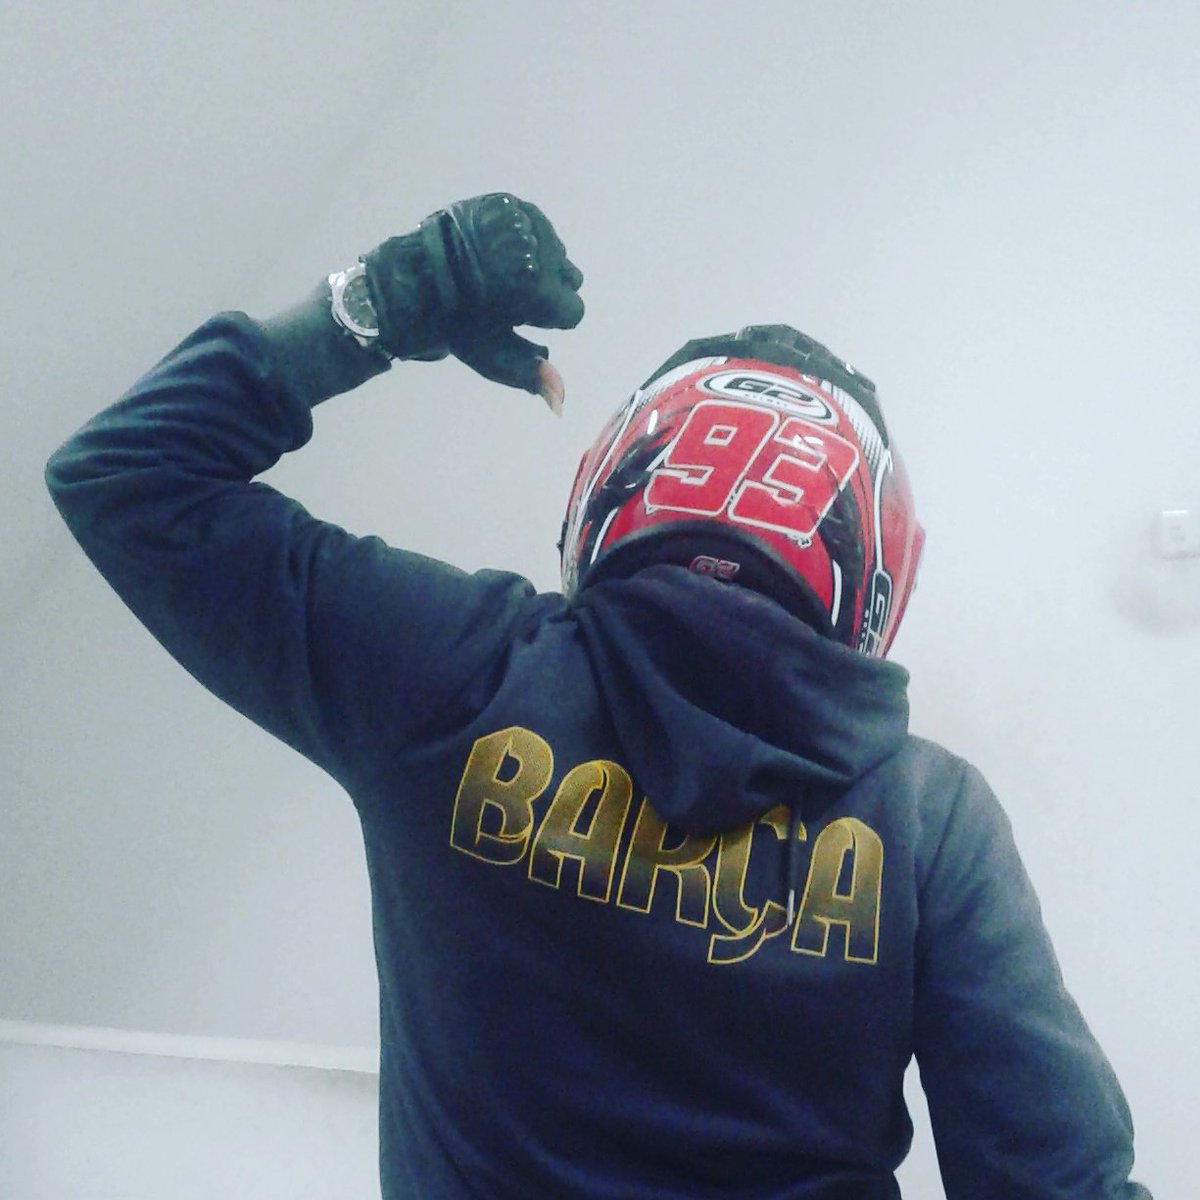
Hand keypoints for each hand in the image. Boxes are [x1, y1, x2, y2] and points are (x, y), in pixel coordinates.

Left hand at [363, 193, 583, 410]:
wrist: (413, 276)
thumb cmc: (454, 324)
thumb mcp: (492, 354)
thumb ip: (530, 372)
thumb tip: (561, 401)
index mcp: (539, 290)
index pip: (573, 311)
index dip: (549, 320)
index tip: (523, 319)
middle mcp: (539, 252)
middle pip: (570, 278)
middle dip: (548, 291)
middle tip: (511, 298)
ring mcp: (526, 223)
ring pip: (556, 251)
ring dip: (539, 265)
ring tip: (503, 274)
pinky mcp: (511, 204)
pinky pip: (537, 226)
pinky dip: (526, 241)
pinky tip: (500, 252)